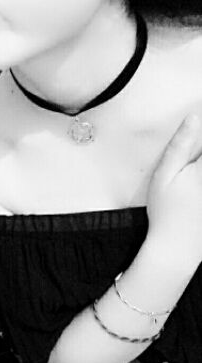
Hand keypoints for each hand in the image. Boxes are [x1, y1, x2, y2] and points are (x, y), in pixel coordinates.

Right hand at [146, 114, 201, 268]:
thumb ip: (180, 145)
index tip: (200, 115)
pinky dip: (199, 170)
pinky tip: (193, 174)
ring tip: (192, 167)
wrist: (177, 247)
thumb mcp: (164, 174)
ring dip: (200, 159)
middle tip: (194, 146)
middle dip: (201, 147)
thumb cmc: (167, 211)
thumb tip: (193, 118)